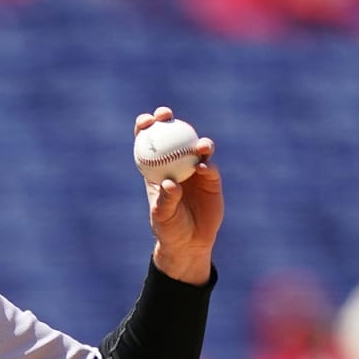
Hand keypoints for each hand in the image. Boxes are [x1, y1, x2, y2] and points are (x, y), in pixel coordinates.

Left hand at [135, 106, 222, 285]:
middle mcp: (175, 163)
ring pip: (196, 147)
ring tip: (200, 147)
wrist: (190, 241)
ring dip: (198, 142)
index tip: (146, 121)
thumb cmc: (169, 227)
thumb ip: (166, 199)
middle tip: (167, 116)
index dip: (146, 126)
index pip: (148, 141)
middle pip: (171, 134)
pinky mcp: (212, 180)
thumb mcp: (163, 215)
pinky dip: (207, 166)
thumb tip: (170, 183)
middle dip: (167, 119)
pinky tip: (203, 168)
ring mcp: (195, 169)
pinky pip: (210, 168)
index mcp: (155, 167)